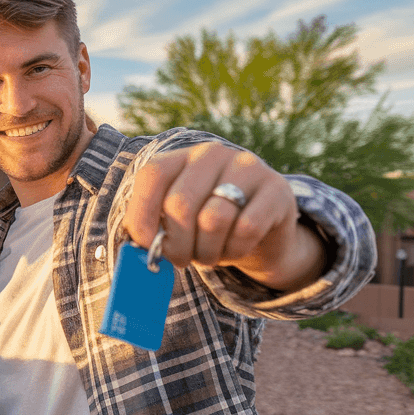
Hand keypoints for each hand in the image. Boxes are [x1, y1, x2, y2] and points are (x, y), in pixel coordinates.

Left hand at [121, 142, 326, 291]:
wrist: (260, 235)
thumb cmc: (204, 230)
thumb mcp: (174, 225)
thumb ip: (151, 230)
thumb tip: (136, 252)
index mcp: (180, 157)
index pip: (152, 176)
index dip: (142, 215)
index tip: (146, 245)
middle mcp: (212, 154)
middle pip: (180, 203)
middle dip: (176, 245)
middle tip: (181, 261)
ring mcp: (247, 166)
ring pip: (213, 219)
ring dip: (206, 251)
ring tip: (208, 256)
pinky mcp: (277, 188)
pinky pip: (246, 228)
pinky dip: (234, 249)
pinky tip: (233, 249)